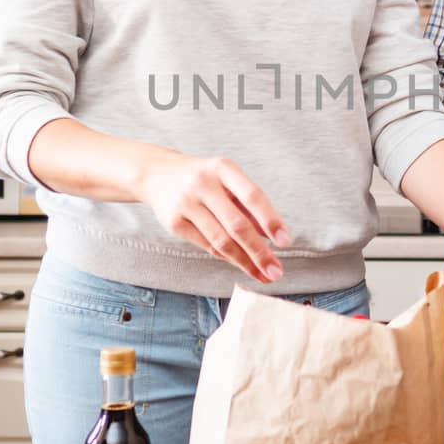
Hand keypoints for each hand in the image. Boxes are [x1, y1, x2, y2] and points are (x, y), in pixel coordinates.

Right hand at [136, 152, 290, 284]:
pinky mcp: (174, 223)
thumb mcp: (227, 180)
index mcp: (223, 168)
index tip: (285, 242)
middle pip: (237, 224)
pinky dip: (228, 257)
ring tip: (263, 276)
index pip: (252, 196)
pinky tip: (242, 265)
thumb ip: (249, 205)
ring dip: (245, 262)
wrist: (157, 174)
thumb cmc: (204, 179)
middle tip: (277, 272)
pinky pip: (207, 245)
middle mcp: (203, 184)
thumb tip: (273, 235)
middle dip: (259, 252)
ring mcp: (186, 203)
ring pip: (221, 241)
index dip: (270, 220)